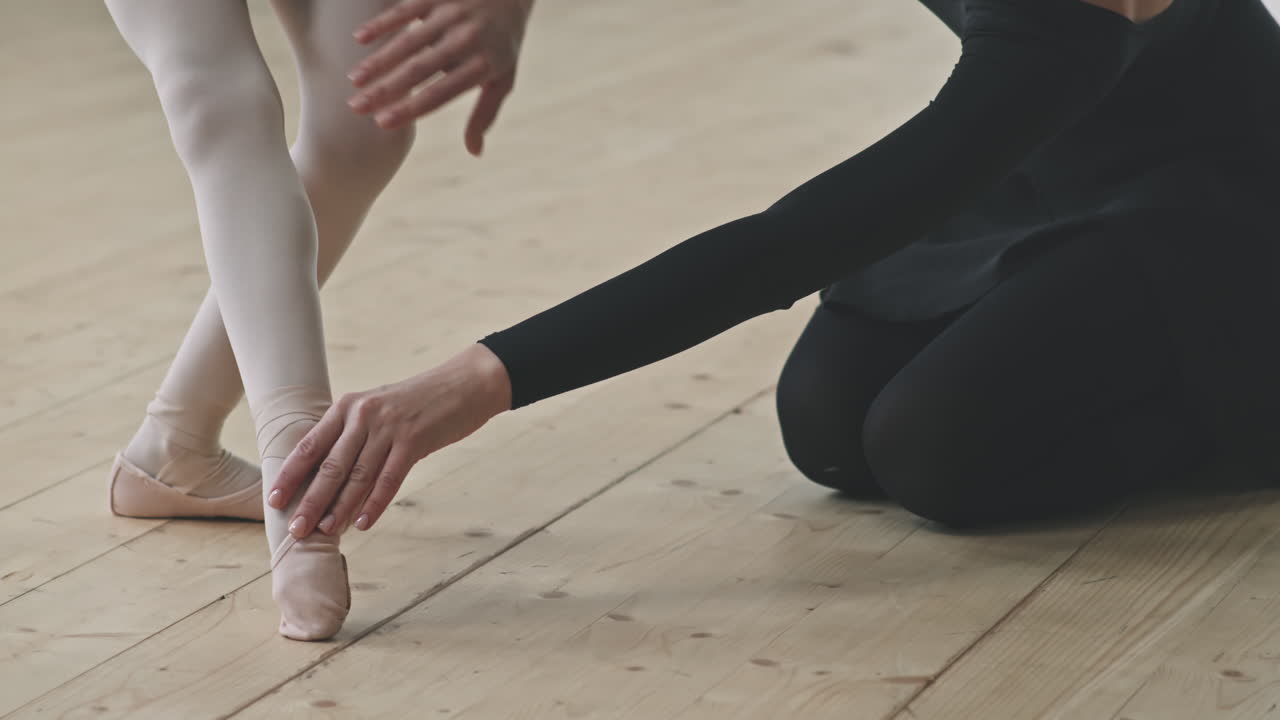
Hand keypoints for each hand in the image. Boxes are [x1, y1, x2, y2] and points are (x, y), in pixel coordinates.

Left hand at [269, 344, 512, 537]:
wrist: (464, 384)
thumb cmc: (419, 401)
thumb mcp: (378, 408)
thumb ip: (353, 433)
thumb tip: (329, 472)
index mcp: (347, 407)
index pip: (310, 445)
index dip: (290, 475)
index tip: (274, 500)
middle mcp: (363, 415)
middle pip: (330, 466)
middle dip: (311, 500)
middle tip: (296, 528)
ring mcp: (389, 428)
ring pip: (358, 476)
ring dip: (340, 508)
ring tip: (326, 532)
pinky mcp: (414, 441)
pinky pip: (389, 479)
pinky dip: (375, 504)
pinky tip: (362, 523)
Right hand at [347, 0, 534, 154]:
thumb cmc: (503, 43)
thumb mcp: (503, 79)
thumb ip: (485, 114)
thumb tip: (474, 152)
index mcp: (483, 65)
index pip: (440, 93)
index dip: (410, 109)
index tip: (382, 123)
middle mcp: (467, 39)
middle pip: (418, 70)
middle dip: (384, 90)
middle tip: (356, 107)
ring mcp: (452, 14)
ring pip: (408, 41)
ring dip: (378, 61)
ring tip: (355, 80)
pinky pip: (405, 10)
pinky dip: (382, 23)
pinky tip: (359, 39)